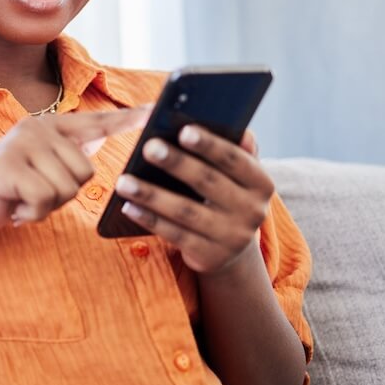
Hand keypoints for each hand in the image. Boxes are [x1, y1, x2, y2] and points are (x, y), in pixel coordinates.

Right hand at [0, 106, 149, 244]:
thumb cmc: (10, 192)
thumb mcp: (44, 170)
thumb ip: (68, 156)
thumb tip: (99, 140)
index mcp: (51, 127)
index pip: (97, 122)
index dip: (128, 119)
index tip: (155, 110)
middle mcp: (37, 128)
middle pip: (86, 171)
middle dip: (66, 195)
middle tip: (36, 194)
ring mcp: (21, 145)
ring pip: (67, 187)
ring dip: (48, 206)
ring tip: (24, 200)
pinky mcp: (8, 168)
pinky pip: (44, 199)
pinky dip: (33, 214)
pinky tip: (15, 209)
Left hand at [114, 127, 273, 276]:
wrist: (229, 250)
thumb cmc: (225, 197)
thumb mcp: (237, 177)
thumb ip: (236, 152)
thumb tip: (238, 128)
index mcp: (261, 184)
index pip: (235, 159)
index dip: (210, 145)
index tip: (183, 130)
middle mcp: (252, 211)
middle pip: (208, 183)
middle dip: (176, 163)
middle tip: (148, 147)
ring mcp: (231, 237)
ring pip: (186, 212)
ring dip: (152, 195)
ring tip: (124, 180)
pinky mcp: (209, 256)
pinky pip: (174, 234)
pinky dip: (149, 219)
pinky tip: (128, 206)